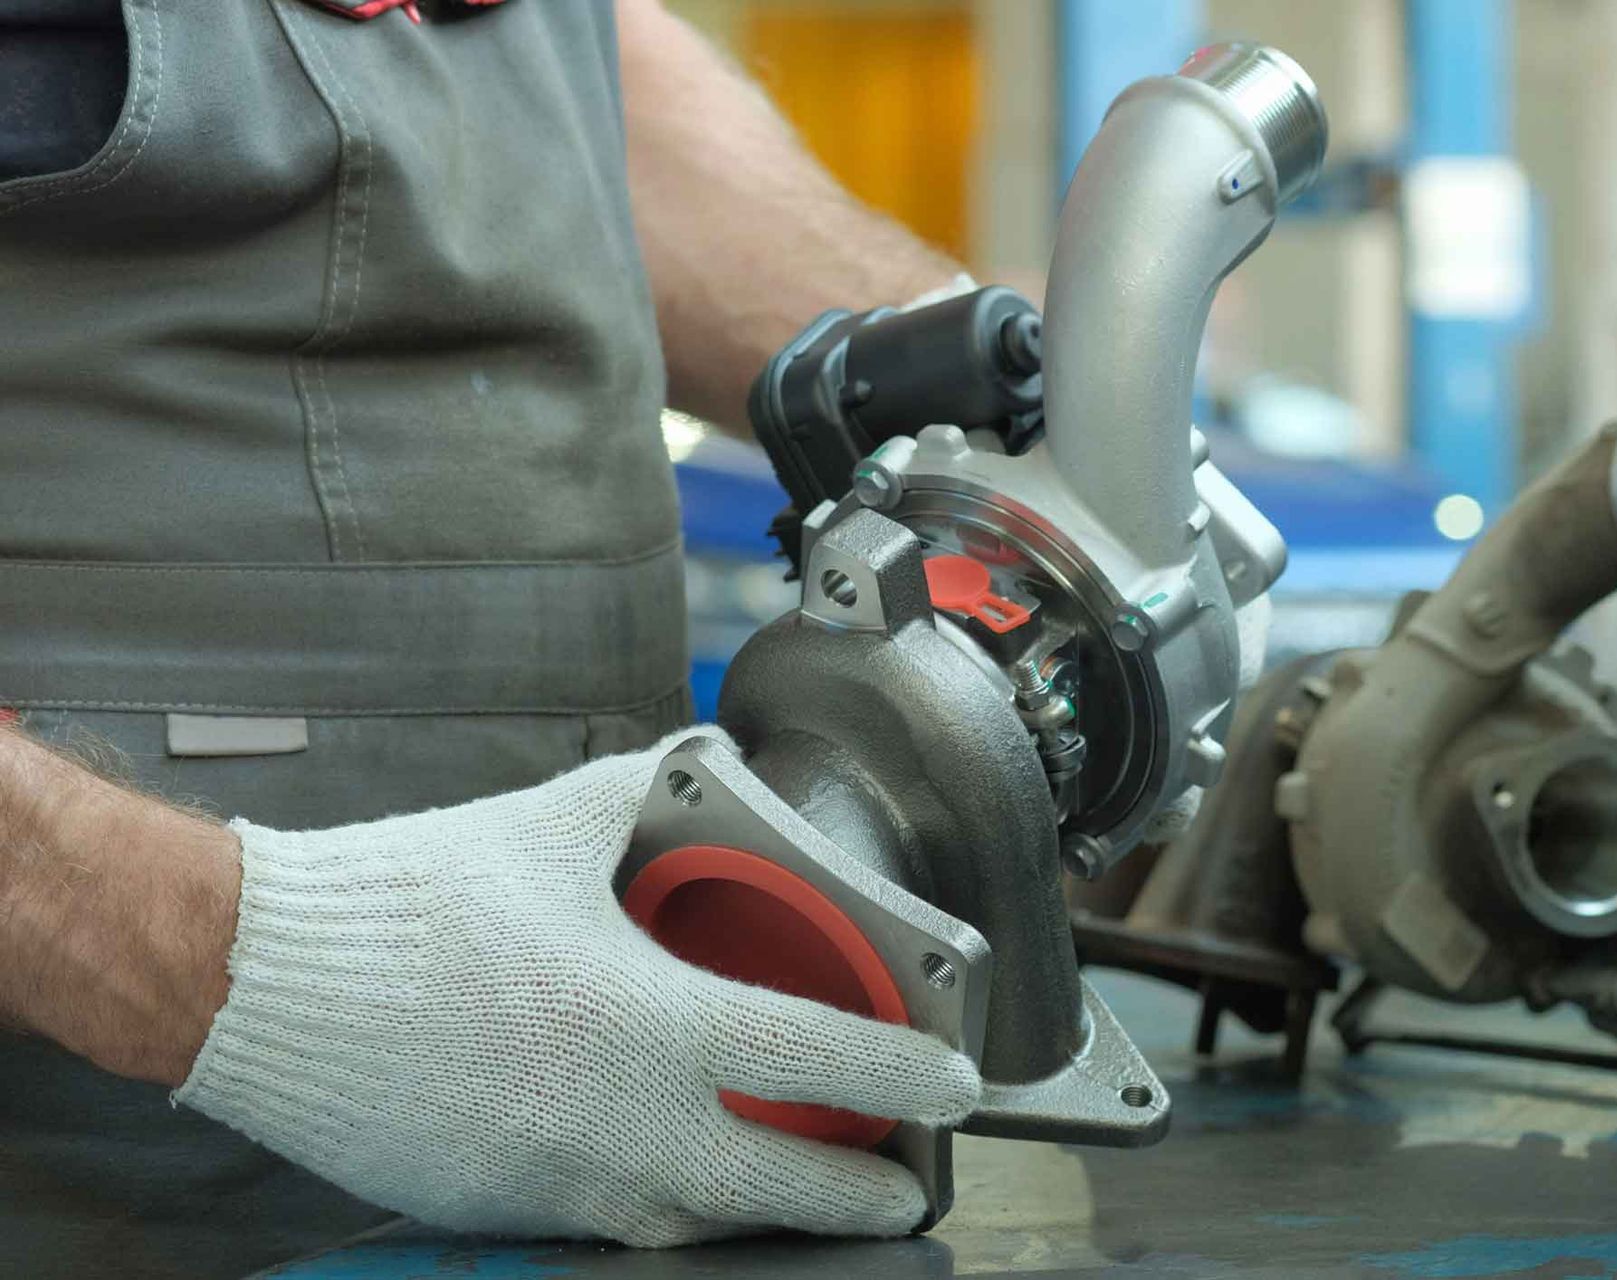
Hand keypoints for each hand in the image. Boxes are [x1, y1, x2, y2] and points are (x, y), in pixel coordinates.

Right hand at [176, 729, 979, 1245]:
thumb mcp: (553, 824)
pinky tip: (689, 1182)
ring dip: (773, 1211)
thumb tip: (705, 759)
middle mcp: (618, 1119)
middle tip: (910, 1182)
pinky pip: (624, 1226)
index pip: (816, 1055)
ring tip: (813, 1189)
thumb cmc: (409, 903)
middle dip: (862, 1191)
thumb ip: (650, 789)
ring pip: (705, 1222)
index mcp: (644, 1018)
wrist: (265, 985)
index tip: (957, 1083)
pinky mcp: (509, 1209)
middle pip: (780, 1182)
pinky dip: (677, 1213)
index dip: (905, 1069)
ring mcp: (563, 1179)